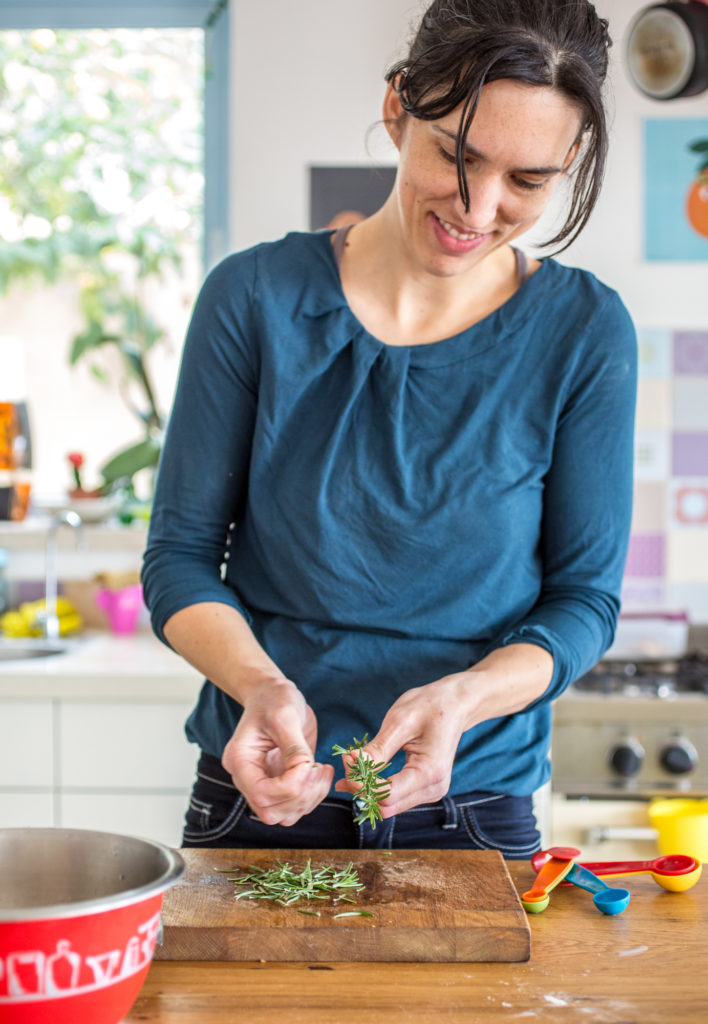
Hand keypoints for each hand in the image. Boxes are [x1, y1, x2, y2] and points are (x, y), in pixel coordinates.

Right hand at [221, 675, 333, 825]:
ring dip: (310, 798)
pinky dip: (314, 796)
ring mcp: (264, 783)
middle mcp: (248, 778)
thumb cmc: (274, 700)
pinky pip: (296, 805)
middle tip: (319, 769)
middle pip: (272, 811)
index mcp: (240, 761)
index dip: (290, 786)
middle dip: (301, 795)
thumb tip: (304, 769)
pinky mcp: (281, 784)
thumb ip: (293, 746)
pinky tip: (321, 772)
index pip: (261, 794)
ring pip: (286, 814)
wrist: (273, 694)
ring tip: (322, 770)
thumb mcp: (284, 716)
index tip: (308, 763)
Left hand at [334, 673, 470, 816]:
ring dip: (367, 787)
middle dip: (361, 786)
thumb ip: (377, 749)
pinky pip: (395, 796)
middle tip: (347, 758)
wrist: (454, 704)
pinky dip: (376, 785)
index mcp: (430, 773)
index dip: (361, 782)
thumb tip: (352, 766)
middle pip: (386, 804)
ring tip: (352, 762)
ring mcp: (430, 792)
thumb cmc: (429, 707)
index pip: (386, 794)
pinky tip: (362, 770)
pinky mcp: (424, 789)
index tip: (347, 758)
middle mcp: (433, 789)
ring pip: (388, 804)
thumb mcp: (400, 722)